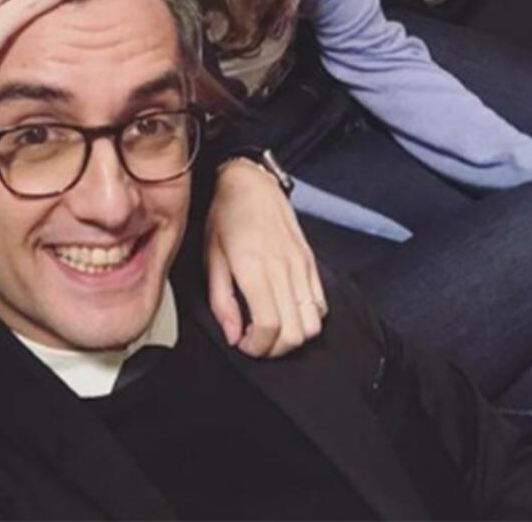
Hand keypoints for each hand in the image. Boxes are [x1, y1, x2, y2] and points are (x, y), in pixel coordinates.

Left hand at [205, 158, 326, 356]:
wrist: (249, 182)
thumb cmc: (225, 215)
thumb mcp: (210, 256)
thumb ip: (221, 300)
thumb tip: (233, 335)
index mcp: (253, 266)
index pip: (269, 325)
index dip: (258, 347)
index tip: (244, 344)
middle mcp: (282, 266)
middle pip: (295, 331)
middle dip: (275, 349)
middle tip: (256, 342)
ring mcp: (300, 263)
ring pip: (313, 323)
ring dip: (294, 336)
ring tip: (273, 330)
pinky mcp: (310, 260)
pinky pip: (320, 303)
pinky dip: (307, 318)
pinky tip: (287, 311)